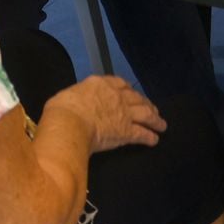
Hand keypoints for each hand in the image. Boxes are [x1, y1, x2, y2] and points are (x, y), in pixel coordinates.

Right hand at [49, 75, 166, 152]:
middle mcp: (116, 96)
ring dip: (155, 119)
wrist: (70, 122)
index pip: (120, 83)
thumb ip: (77, 98)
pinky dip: (149, 137)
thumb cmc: (62, 109)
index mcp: (100, 84)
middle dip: (146, 103)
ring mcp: (124, 113)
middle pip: (136, 98)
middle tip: (153, 110)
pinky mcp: (126, 131)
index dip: (128, 90)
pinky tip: (154, 140)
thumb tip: (74, 103)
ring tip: (161, 125)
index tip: (132, 94)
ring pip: (145, 114)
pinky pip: (142, 134)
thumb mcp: (68, 95)